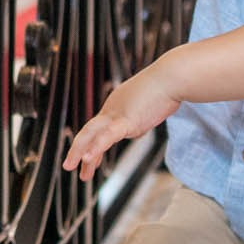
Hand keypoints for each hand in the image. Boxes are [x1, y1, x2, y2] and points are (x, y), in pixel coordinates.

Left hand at [63, 59, 183, 177]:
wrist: (173, 77)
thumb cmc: (170, 84)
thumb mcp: (153, 100)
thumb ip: (145, 112)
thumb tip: (147, 120)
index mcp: (118, 104)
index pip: (101, 127)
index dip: (93, 145)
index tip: (90, 160)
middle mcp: (113, 108)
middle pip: (89, 131)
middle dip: (78, 150)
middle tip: (69, 165)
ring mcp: (117, 114)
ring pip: (90, 134)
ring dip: (80, 153)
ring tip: (70, 167)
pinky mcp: (127, 121)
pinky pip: (107, 137)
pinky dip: (96, 148)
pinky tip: (87, 159)